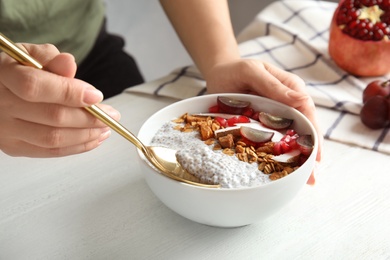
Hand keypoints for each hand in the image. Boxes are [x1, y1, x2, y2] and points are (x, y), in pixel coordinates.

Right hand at [0, 43, 119, 156]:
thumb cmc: (15, 70)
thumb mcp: (28, 54)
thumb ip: (50, 58)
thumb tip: (68, 64)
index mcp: (2, 75)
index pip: (35, 86)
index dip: (70, 93)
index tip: (96, 96)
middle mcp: (0, 105)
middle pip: (52, 117)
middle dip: (90, 117)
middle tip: (111, 115)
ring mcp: (5, 130)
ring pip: (53, 139)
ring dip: (87, 135)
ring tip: (105, 128)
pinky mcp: (13, 147)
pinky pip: (50, 151)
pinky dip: (76, 147)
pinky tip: (92, 138)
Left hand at [205, 59, 322, 184]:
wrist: (219, 74)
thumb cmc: (235, 70)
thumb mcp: (252, 72)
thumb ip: (273, 85)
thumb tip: (302, 99)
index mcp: (291, 88)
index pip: (307, 111)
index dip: (313, 133)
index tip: (315, 154)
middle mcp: (288, 103)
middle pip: (305, 128)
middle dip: (310, 152)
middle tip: (312, 177)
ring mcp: (277, 116)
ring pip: (293, 137)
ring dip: (298, 157)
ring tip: (304, 180)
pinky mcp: (266, 125)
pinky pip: (275, 140)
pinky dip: (281, 155)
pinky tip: (284, 170)